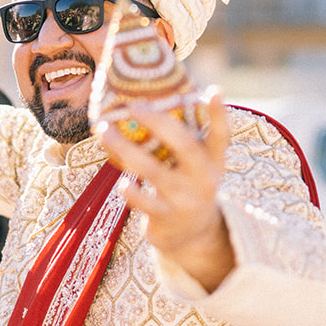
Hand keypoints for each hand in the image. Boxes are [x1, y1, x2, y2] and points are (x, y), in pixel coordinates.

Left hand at [98, 90, 234, 293]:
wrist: (191, 235)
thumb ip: (182, 137)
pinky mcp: (166, 218)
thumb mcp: (195, 165)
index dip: (218, 114)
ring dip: (125, 150)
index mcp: (214, 161)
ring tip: (104, 131)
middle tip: (134, 105)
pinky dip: (132, 191)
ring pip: (154, 171)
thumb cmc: (186, 184)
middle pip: (185, 146)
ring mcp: (186, 199)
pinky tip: (120, 182)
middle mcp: (204, 179)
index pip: (221, 135)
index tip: (213, 90)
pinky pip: (145, 202)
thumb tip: (148, 95)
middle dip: (159, 124)